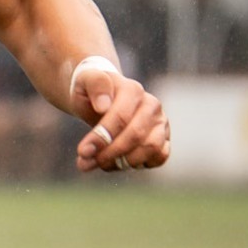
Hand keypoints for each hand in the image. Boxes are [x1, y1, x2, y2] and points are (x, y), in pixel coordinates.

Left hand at [70, 57, 170, 172]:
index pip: (121, 117)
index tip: (82, 151)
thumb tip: (103, 106)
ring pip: (151, 149)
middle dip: (109, 153)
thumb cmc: (92, 93)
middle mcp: (151, 105)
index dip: (102, 137)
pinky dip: (139, 165)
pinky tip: (118, 162)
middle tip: (85, 163)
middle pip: (136, 136)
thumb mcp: (85, 82)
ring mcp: (161, 122)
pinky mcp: (164, 138)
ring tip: (100, 162)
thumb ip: (95, 86)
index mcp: (133, 90)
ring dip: (123, 162)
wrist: (103, 100)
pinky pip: (160, 158)